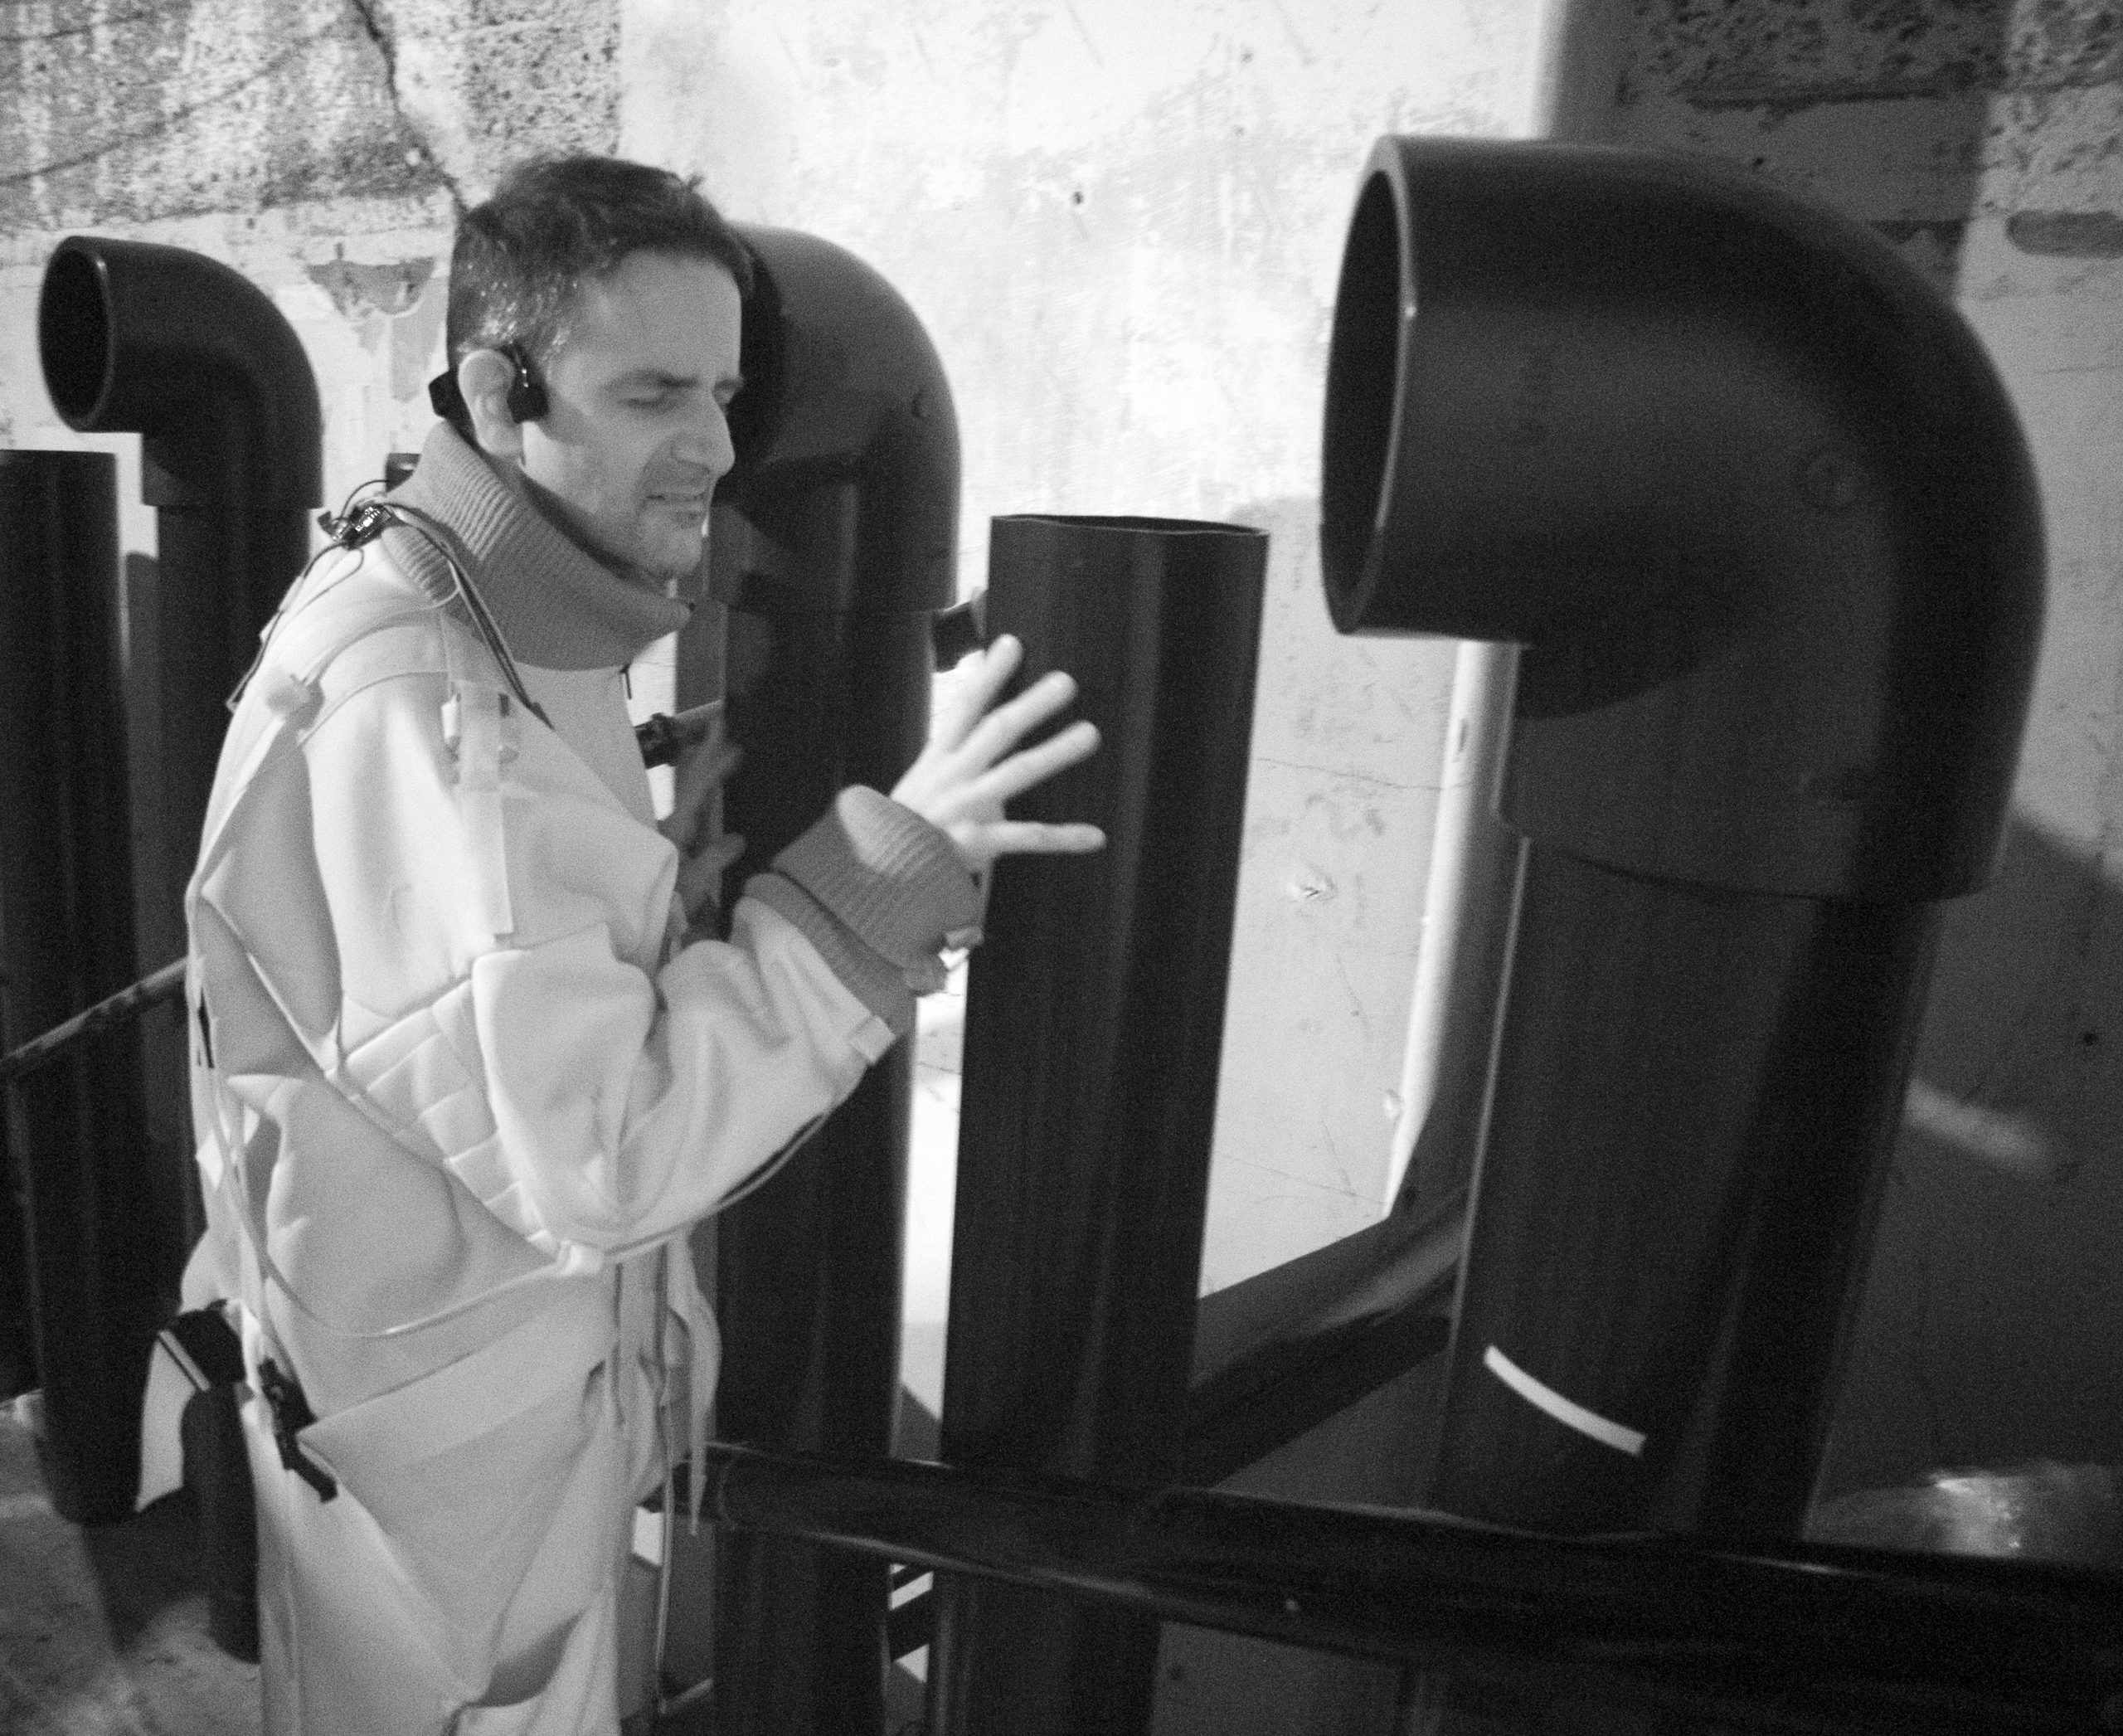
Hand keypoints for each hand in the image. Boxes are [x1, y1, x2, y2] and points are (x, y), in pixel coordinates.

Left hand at [660, 714, 745, 929]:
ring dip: (699, 772)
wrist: (624, 924)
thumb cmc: (658, 905)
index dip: (713, 766)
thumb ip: (713, 860)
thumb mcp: (690, 886)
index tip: (730, 744)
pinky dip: (697, 794)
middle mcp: (667, 827)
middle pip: (686, 784)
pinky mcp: (665, 845)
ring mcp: (665, 835)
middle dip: (703, 755)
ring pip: (684, 796)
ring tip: (713, 750)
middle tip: (718, 727)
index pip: (695, 791)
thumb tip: (738, 838)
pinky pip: (685, 812)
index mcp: (674, 832)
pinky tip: (705, 794)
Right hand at [891, 634, 1105, 872]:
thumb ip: (955, 748)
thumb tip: (981, 715)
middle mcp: (954, 775)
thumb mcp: (925, 776)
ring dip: (1055, 752)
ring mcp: (967, 807)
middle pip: (997, 731)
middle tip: (1065, 681)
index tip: (1012, 644)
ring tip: (1090, 733)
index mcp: (940, 756)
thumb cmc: (911, 819)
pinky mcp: (980, 841)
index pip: (966, 707)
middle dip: (1031, 705)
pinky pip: (1029, 837)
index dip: (988, 676)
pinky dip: (1063, 838)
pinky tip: (1096, 836)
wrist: (884, 869)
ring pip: (1016, 773)